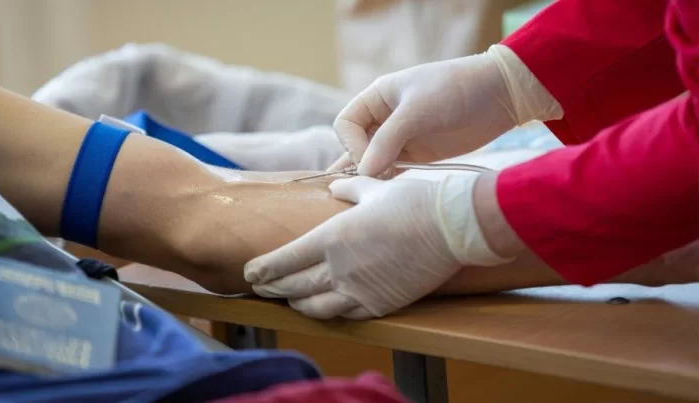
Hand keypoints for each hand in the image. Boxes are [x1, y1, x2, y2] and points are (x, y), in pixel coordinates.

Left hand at [244, 174, 515, 319]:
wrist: (453, 226)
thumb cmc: (414, 200)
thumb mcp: (375, 187)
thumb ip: (350, 189)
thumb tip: (337, 185)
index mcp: (331, 237)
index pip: (284, 260)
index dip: (263, 269)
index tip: (249, 274)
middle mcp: (338, 268)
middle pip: (293, 285)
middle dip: (273, 288)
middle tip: (260, 289)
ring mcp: (358, 290)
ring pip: (315, 307)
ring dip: (297, 304)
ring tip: (290, 300)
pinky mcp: (380, 305)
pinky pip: (345, 315)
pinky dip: (329, 313)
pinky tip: (324, 309)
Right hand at [330, 45, 562, 175]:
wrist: (499, 96)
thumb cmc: (455, 90)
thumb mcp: (417, 110)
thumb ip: (388, 140)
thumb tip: (363, 172)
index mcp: (377, 97)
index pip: (346, 125)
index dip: (352, 145)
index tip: (370, 160)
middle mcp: (384, 118)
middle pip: (356, 145)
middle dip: (359, 164)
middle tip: (372, 182)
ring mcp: (400, 138)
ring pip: (373, 161)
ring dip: (372, 176)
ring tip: (374, 194)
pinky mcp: (417, 155)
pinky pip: (393, 170)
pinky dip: (388, 181)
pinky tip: (387, 194)